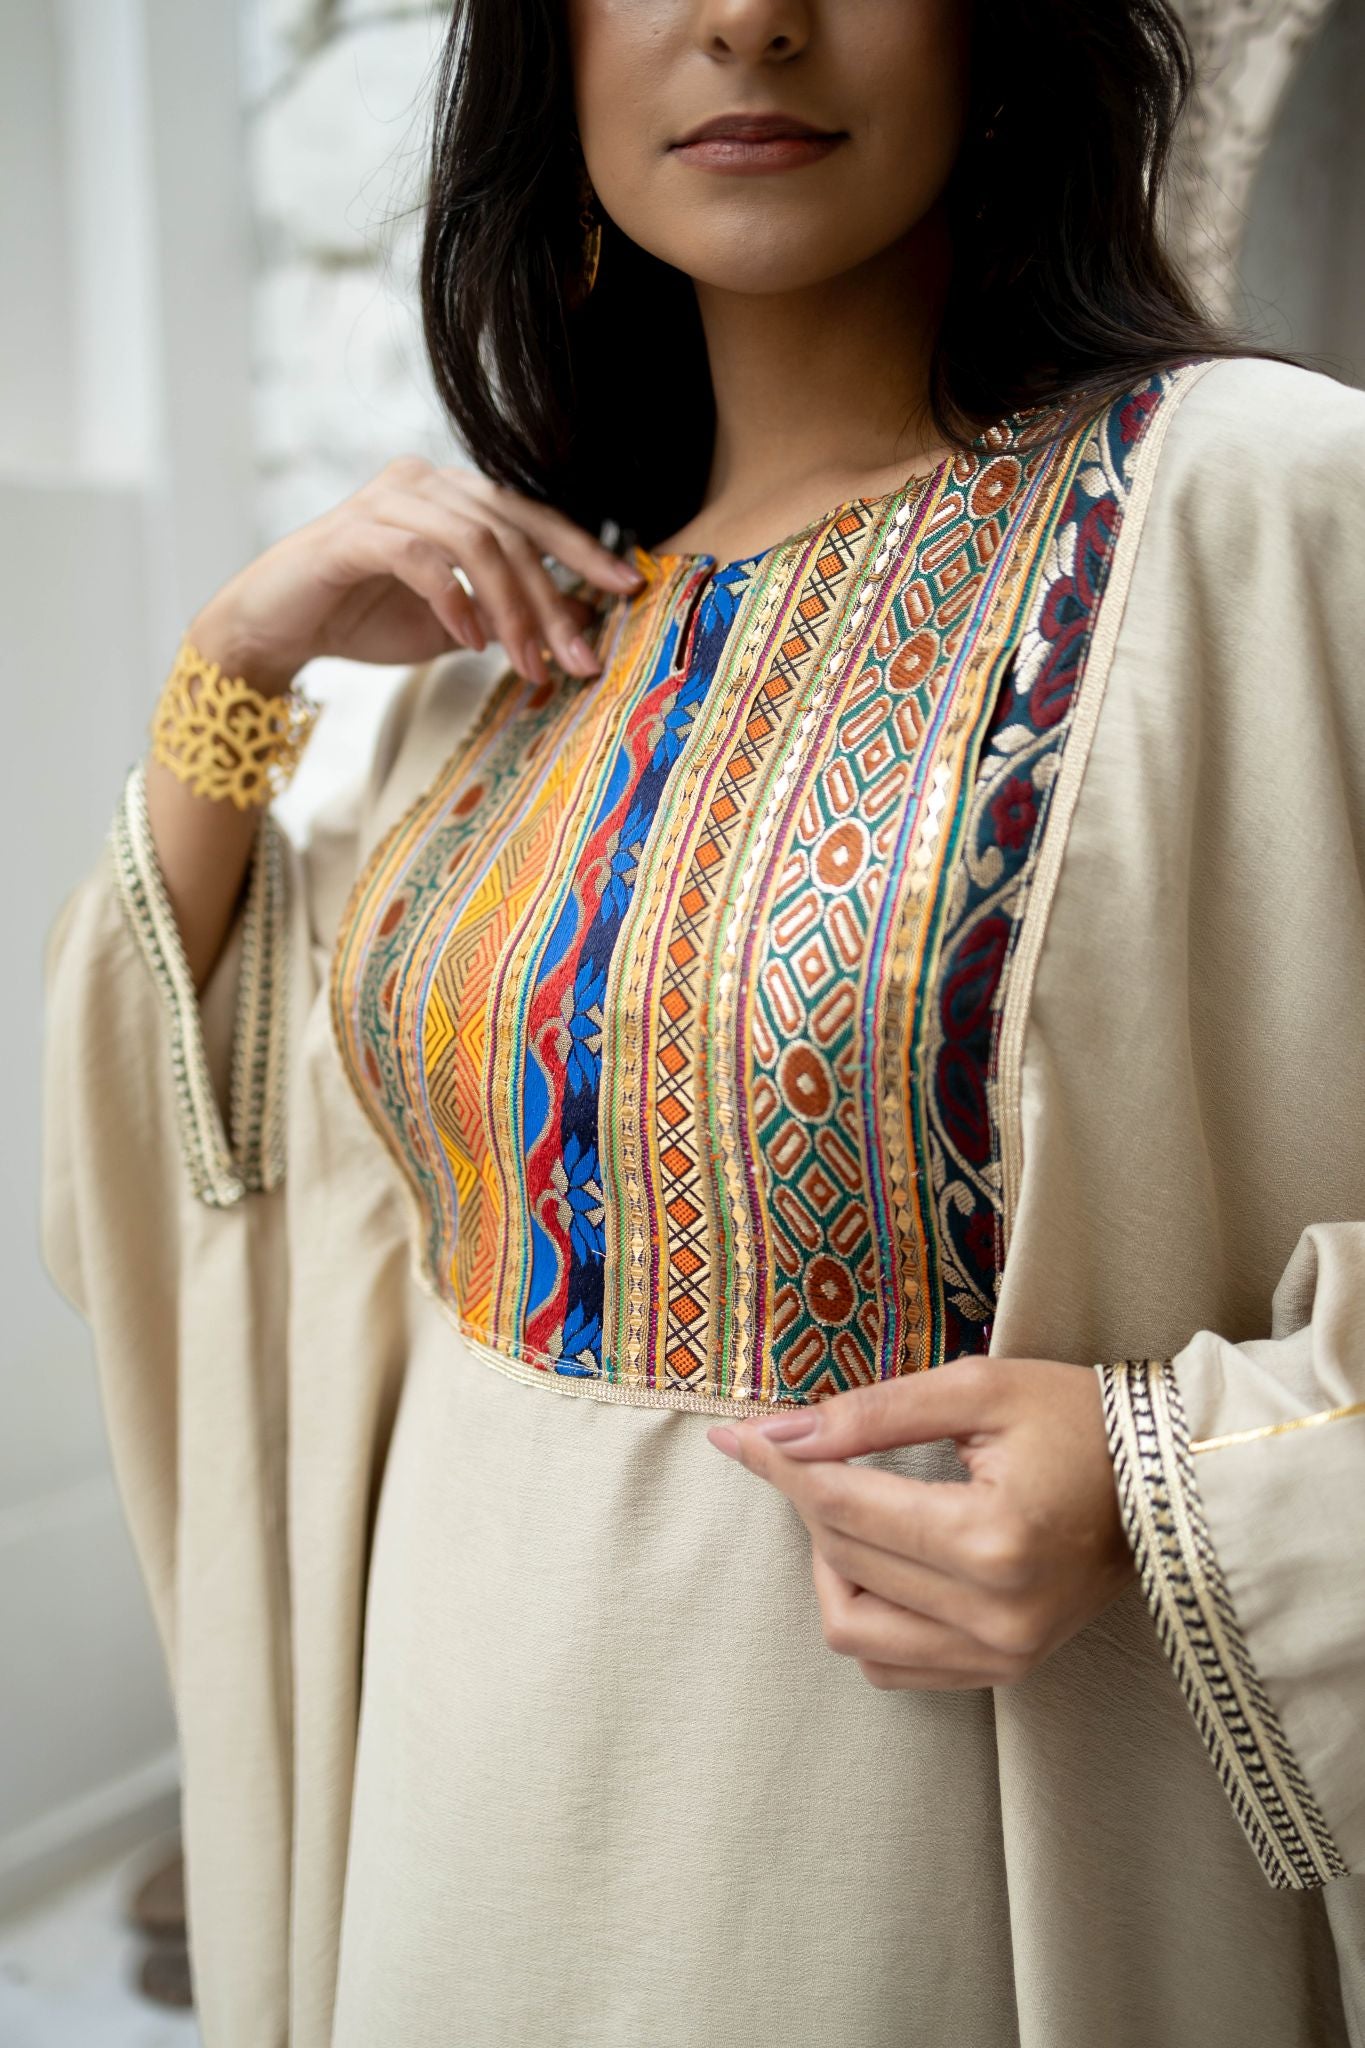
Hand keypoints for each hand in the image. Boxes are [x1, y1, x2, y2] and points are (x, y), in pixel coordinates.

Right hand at [188, 457, 643, 694]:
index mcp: (453, 494)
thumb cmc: (364, 619)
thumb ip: (508, 614)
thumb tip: (579, 620)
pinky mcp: (352, 534)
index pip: (532, 515)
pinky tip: (469, 642)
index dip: (584, 548)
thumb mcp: (456, 623)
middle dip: (554, 599)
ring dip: (512, 610)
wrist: (276, 630)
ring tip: (530, 665)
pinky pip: (421, 559)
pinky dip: (452, 600)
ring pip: (476, 542)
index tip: (629, 588)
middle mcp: (423, 482)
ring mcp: (386, 502)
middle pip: (512, 531)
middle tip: (581, 658)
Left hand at [707, 1357, 1132, 1690]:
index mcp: (993, 1539)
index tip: (740, 1437)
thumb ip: (872, 1413)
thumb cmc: (1079, 1420)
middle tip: (813, 1454)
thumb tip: (779, 1433)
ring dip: (831, 1569)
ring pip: (854, 1632)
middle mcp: (997, 1615)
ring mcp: (1003, 1655)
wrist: (1166, 1481)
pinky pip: (893, 1665)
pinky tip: (884, 1563)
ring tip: (856, 1512)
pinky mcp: (1005, 1671)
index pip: (844, 1507)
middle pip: (843, 1564)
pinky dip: (867, 1616)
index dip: (781, 1466)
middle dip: (809, 1503)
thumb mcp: (977, 1389)